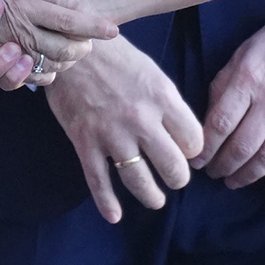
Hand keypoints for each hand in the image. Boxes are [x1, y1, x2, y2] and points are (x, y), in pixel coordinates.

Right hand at [46, 40, 203, 223]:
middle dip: (178, 178)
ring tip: (156, 199)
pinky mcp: (85, 141)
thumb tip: (185, 136)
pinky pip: (99, 181)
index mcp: (163, 98)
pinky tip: (115, 216)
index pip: (193, 141)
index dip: (194, 150)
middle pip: (172, 166)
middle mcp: (141, 119)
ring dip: (151, 196)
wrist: (71, 49)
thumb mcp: (153, 73)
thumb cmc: (116, 58)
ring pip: (139, 180)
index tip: (188, 152)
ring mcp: (112, 133)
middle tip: (176, 179)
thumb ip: (169, 105)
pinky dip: (107, 203)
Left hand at [197, 9, 264, 194]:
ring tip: (235, 182)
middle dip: (223, 166)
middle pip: (242, 146)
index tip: (196, 161)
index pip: (220, 124)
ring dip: (248, 175)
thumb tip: (210, 122)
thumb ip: (224, 86)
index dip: (205, 149)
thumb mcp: (242, 54)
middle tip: (214, 174)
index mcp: (248, 79)